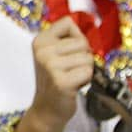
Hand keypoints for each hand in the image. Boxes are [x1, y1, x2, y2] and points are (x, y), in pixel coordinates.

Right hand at [29, 17, 93, 131]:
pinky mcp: (61, 81)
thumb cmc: (56, 79)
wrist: (47, 109)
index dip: (76, 38)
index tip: (68, 53)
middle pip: (82, 42)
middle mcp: (42, 50)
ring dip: (85, 70)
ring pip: (87, 58)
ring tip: (72, 78)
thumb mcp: (54, 54)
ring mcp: (50, 66)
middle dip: (83, 57)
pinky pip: (88, 72)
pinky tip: (74, 87)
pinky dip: (86, 81)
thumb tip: (91, 22)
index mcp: (40, 40)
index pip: (68, 23)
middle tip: (70, 70)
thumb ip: (67, 39)